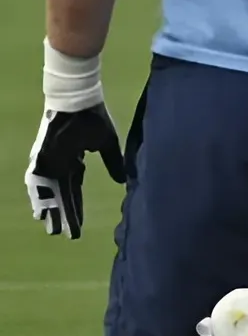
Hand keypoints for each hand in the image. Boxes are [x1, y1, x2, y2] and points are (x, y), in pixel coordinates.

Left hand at [27, 103, 125, 238]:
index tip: (78, 227)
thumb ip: (113, 162)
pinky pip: (39, 181)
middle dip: (61, 214)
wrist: (78, 101)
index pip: (75, 190)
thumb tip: (120, 181)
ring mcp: (50, 162)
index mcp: (75, 161)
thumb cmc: (93, 118)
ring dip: (50, 209)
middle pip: (60, 195)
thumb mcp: (107, 143)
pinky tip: (39, 210)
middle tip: (60, 234)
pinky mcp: (43, 158)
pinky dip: (38, 196)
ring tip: (51, 228)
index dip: (76, 208)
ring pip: (48, 191)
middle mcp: (60, 165)